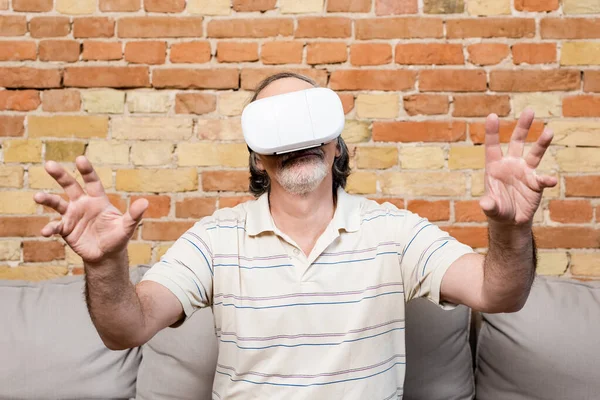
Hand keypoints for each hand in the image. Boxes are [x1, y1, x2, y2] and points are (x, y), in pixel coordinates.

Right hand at [33, 156, 148, 263]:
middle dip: (60, 175)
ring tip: (37, 197)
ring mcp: (72, 216)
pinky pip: (55, 226)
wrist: (106, 255)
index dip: (87, 171)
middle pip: (70, 186)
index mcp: (98, 200)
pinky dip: (50, 228)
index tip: (80, 159)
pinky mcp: (65, 229)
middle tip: (49, 164)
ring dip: (47, 199)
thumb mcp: (127, 227)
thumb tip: (145, 202)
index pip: (92, 182)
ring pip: (57, 203)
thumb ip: (134, 215)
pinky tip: (45, 231)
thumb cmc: (117, 238)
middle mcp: (83, 204)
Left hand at [480, 109, 557, 225]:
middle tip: (529, 110)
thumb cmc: (497, 210)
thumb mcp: (491, 208)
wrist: (511, 220)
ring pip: (534, 153)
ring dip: (542, 143)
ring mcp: (525, 171)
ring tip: (549, 131)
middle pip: (517, 142)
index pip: (492, 146)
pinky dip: (547, 179)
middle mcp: (510, 164)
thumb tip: (484, 203)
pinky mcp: (536, 182)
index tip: (492, 115)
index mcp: (494, 167)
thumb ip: (488, 205)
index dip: (492, 131)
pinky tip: (550, 181)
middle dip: (523, 127)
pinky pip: (543, 178)